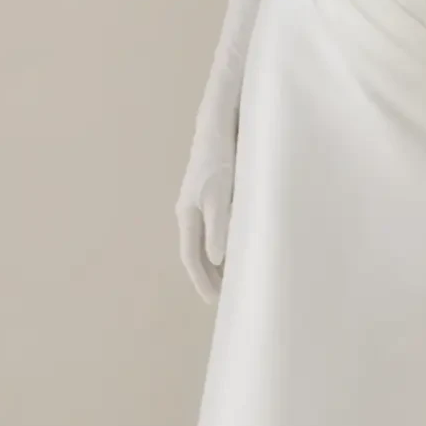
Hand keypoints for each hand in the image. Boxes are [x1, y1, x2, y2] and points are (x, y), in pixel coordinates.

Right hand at [175, 110, 235, 304]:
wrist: (219, 123)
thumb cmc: (219, 158)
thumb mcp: (221, 194)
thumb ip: (219, 227)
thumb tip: (216, 260)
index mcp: (187, 214)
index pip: (191, 258)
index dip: (202, 281)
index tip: (214, 302)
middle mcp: (189, 211)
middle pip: (196, 253)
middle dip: (209, 276)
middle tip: (227, 297)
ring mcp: (199, 201)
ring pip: (205, 241)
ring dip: (216, 262)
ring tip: (233, 278)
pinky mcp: (212, 193)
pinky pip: (215, 227)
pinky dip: (224, 243)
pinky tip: (239, 246)